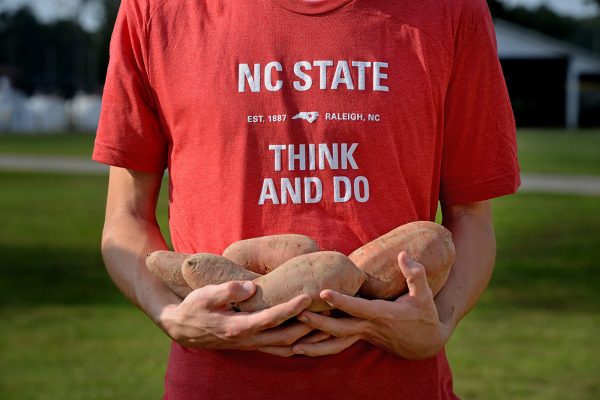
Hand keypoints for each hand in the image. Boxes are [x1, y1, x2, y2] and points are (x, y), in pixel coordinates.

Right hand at [158, 280, 313, 356]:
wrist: (182, 328)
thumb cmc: (194, 307)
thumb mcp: (205, 295)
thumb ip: (227, 291)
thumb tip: (251, 286)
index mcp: (238, 327)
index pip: (271, 318)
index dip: (291, 308)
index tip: (309, 296)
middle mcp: (248, 340)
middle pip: (286, 338)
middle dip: (309, 326)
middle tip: (328, 311)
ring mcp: (252, 345)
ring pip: (286, 348)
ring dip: (307, 340)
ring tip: (328, 327)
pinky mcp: (253, 345)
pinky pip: (280, 349)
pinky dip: (298, 344)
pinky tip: (311, 336)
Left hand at [292, 252, 452, 358]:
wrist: (425, 343)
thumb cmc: (424, 315)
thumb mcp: (425, 295)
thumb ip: (415, 274)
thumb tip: (403, 253)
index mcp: (383, 315)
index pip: (358, 307)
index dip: (341, 301)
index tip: (322, 293)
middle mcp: (370, 327)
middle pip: (339, 328)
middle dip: (318, 322)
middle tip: (296, 313)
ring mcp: (363, 335)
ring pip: (335, 342)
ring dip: (314, 342)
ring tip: (292, 340)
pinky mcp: (360, 338)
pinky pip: (337, 344)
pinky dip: (320, 346)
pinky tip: (302, 344)